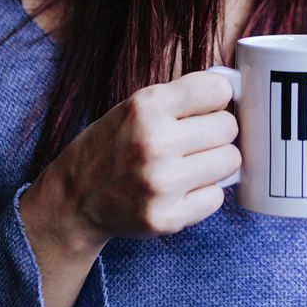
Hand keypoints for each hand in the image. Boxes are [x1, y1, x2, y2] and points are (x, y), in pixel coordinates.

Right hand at [22, 70, 240, 253]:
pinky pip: (217, 197)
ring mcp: (161, 183)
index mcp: (146, 106)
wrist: (73, 199)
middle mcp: (154, 142)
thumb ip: (182, 96)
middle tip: (194, 140)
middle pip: (228, 127)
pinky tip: (182, 189)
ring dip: (215, 162)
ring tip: (189, 164)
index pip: (218, 90)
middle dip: (216, 132)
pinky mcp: (167, 217)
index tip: (207, 107)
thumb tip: (232, 88)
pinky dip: (205, 193)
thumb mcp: (135, 106)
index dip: (216, 98)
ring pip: (230, 161)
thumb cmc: (112, 146)